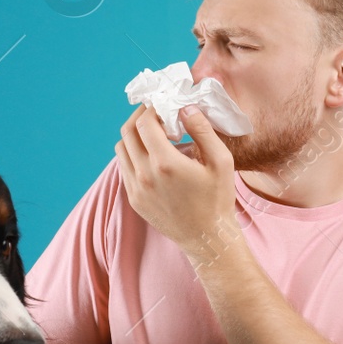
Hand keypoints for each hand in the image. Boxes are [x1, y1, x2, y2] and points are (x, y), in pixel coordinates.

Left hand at [115, 104, 237, 260]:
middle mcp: (144, 176)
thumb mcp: (221, 161)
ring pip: (121, 149)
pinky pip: (124, 168)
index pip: (144, 123)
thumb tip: (185, 108)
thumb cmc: (218, 199)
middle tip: (155, 113)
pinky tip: (153, 155)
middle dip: (139, 117)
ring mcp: (136, 189)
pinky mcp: (134, 199)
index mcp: (165, 164)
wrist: (206, 238)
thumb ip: (203, 130)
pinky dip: (134, 154)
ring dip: (134, 136)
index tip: (163, 105)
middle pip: (127, 132)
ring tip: (154, 134)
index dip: (152, 108)